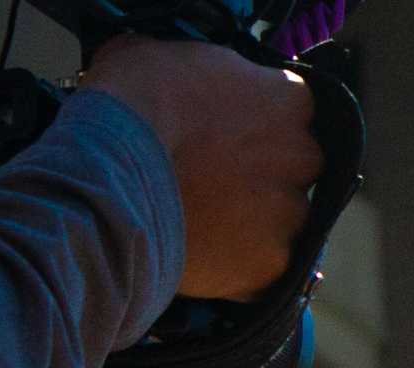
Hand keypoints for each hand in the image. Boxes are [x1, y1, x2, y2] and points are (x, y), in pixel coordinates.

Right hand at [81, 37, 322, 299]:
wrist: (111, 176)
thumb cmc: (133, 104)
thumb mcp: (162, 54)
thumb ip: (201, 72)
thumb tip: (187, 80)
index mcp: (287, 98)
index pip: (288, 110)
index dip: (255, 123)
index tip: (227, 134)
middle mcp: (302, 156)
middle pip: (294, 168)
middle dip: (261, 175)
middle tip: (214, 182)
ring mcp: (289, 213)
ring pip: (280, 221)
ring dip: (251, 222)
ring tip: (201, 222)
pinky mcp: (271, 263)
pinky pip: (261, 267)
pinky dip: (236, 266)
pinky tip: (201, 254)